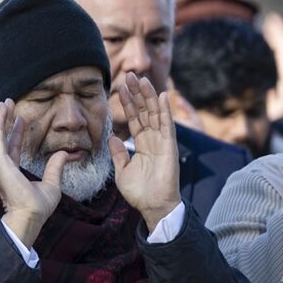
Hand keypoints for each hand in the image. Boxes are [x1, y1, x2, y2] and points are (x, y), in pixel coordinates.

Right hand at [0, 98, 66, 246]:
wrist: (31, 216)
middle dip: (5, 120)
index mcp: (12, 172)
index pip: (12, 148)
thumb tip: (63, 154)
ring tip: (4, 103)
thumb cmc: (38, 206)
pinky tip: (2, 112)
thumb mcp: (52, 184)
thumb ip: (55, 168)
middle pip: (2, 138)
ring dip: (0, 118)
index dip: (16, 132)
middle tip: (8, 104)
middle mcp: (2, 167)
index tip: (22, 118)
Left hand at [108, 73, 181, 231]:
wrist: (152, 206)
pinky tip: (162, 96)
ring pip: (155, 114)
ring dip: (149, 97)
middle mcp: (153, 140)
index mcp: (142, 144)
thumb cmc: (139, 192)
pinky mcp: (169, 147)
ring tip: (142, 80)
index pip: (135, 119)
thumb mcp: (122, 170)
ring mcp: (162, 142)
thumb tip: (113, 137)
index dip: (128, 104)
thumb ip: (118, 153)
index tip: (120, 88)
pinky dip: (164, 111)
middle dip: (137, 94)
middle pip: (145, 111)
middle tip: (129, 76)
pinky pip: (167, 126)